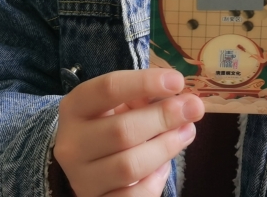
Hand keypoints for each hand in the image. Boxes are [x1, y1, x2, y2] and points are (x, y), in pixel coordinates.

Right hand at [54, 69, 204, 196]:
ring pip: (130, 166)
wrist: (85, 164)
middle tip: (194, 108)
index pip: (108, 89)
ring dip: (166, 147)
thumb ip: (146, 98)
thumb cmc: (108, 125)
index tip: (177, 81)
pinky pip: (135, 195)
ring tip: (187, 132)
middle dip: (164, 118)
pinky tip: (164, 166)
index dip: (145, 83)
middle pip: (122, 130)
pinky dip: (155, 180)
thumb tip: (185, 102)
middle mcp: (72, 144)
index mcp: (75, 108)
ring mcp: (82, 178)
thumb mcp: (118, 104)